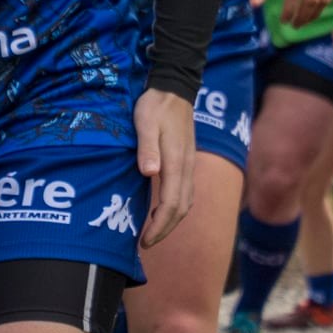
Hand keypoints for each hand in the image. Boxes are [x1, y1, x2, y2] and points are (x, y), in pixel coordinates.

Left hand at [135, 88, 195, 248]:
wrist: (174, 88)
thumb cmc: (155, 105)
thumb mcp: (144, 122)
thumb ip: (146, 147)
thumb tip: (149, 173)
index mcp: (176, 161)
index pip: (172, 203)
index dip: (159, 226)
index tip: (145, 240)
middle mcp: (186, 167)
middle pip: (181, 209)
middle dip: (165, 230)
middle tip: (145, 244)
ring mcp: (189, 165)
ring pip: (186, 202)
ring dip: (171, 221)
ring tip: (152, 233)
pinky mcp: (187, 162)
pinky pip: (186, 193)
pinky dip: (176, 208)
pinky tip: (161, 211)